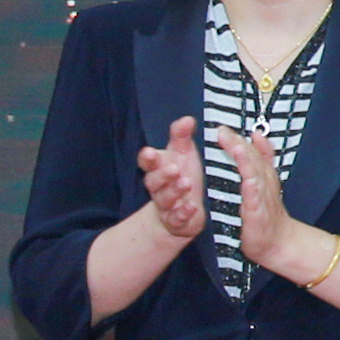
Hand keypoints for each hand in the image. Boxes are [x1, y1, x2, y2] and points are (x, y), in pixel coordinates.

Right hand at [135, 116, 208, 242]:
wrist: (182, 209)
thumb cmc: (181, 176)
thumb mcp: (183, 154)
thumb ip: (181, 137)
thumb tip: (187, 119)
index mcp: (158, 168)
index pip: (148, 162)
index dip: (148, 158)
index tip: (151, 152)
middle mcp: (159, 187)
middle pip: (154, 181)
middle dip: (162, 175)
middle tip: (174, 168)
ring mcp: (166, 205)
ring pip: (165, 199)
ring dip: (174, 191)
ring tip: (186, 183)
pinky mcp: (176, 220)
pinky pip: (176, 218)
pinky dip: (183, 213)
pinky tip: (191, 207)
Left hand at [219, 121, 314, 284]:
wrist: (279, 243)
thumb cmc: (267, 215)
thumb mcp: (264, 183)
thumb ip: (261, 159)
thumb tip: (255, 136)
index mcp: (263, 174)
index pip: (254, 151)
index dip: (240, 139)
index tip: (223, 128)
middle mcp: (264, 182)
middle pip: (253, 158)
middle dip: (238, 143)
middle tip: (222, 131)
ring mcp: (262, 197)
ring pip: (255, 173)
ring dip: (245, 159)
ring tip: (233, 146)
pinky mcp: (258, 213)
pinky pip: (255, 198)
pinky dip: (253, 187)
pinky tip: (247, 179)